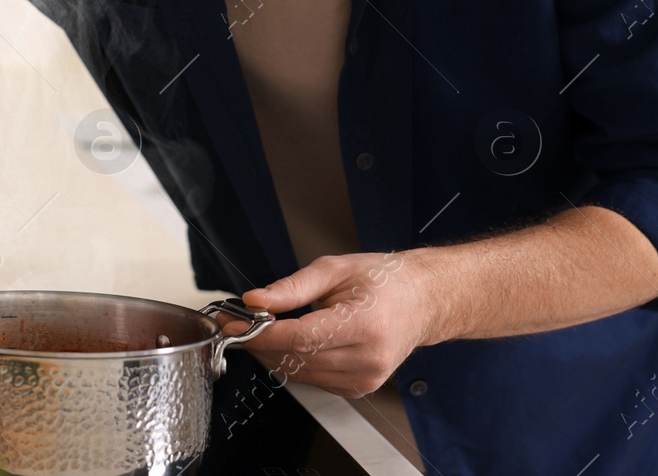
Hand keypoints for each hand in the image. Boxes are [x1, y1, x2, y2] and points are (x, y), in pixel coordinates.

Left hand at [216, 250, 443, 397]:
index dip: (261, 333)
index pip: (300, 338)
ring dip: (271, 354)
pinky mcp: (360, 388)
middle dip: (259, 342)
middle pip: (296, 359)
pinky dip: (292, 362)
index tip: (235, 323)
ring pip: (300, 373)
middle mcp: (368, 359)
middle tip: (236, 323)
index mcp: (365, 326)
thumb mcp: (335, 269)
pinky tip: (285, 343)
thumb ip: (291, 288)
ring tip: (257, 330)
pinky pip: (313, 379)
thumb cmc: (385, 281)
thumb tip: (255, 300)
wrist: (422, 301)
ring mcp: (366, 379)